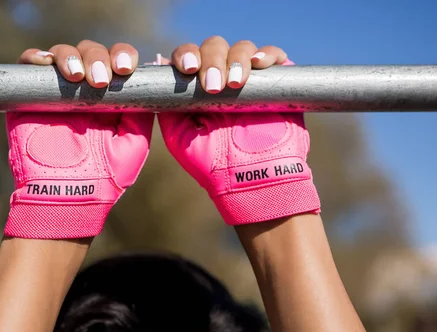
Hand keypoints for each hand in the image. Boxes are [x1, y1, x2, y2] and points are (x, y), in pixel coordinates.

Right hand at [5, 42, 153, 238]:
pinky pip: (28, 64)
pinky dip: (36, 57)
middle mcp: (83, 89)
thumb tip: (152, 74)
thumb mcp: (134, 142)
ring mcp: (56, 91)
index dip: (123, 56)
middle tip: (101, 80)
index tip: (126, 69)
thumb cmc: (105, 177)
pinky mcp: (28, 96)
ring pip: (62, 53)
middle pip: (90, 51)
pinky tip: (47, 65)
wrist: (70, 197)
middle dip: (98, 57)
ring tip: (78, 77)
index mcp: (109, 97)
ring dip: (71, 56)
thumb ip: (142, 109)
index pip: (116, 60)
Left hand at [157, 37, 319, 224]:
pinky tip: (259, 65)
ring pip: (243, 48)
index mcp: (199, 87)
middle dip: (211, 61)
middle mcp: (224, 78)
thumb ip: (165, 104)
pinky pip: (275, 55)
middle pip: (215, 46)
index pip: (191, 55)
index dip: (186, 55)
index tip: (188, 69)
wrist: (249, 180)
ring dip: (236, 60)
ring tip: (235, 84)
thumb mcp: (178, 136)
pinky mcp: (278, 83)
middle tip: (213, 86)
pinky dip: (268, 54)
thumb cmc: (212, 164)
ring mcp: (252, 80)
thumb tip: (159, 63)